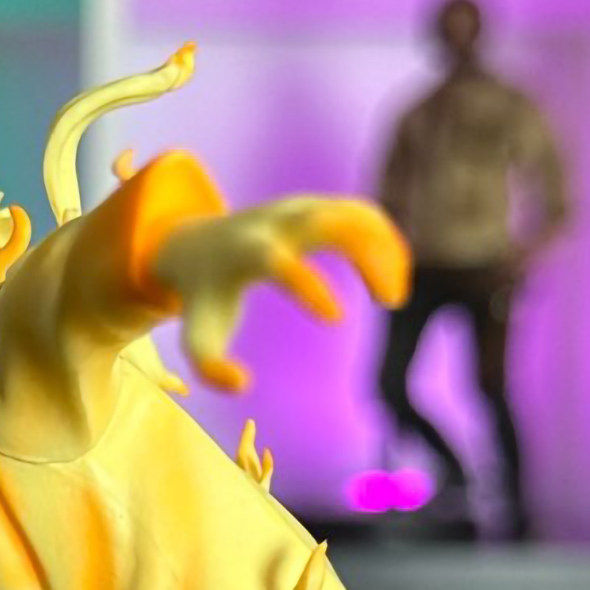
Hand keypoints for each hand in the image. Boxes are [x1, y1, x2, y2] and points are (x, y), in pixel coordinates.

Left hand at [148, 197, 409, 391]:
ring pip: (353, 215)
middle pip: (329, 223)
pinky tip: (394, 278)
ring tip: (393, 298)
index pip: (278, 262)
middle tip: (391, 302)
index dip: (308, 287)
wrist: (196, 245)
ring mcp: (298, 208)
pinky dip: (383, 241)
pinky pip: (360, 214)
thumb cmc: (203, 301)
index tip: (335, 319)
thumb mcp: (196, 339)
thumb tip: (244, 384)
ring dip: (384, 249)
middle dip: (366, 255)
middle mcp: (274, 222)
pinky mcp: (315, 206)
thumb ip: (209, 370)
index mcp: (243, 252)